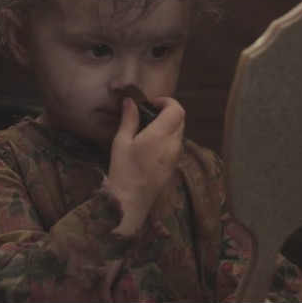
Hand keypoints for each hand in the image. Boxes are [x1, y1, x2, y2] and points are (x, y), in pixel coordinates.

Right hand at [103, 96, 184, 236]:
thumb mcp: (121, 142)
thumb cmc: (123, 170)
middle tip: (148, 114)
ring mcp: (177, 156)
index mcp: (160, 135)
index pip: (177, 109)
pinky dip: (168, 137)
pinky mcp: (175, 165)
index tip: (150, 104)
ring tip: (148, 129)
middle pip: (180, 119)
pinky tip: (151, 145)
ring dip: (168, 124)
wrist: (131, 201)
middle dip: (167, 112)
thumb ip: (129, 119)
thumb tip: (130, 101)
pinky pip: (176, 144)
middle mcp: (174, 144)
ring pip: (180, 131)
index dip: (166, 101)